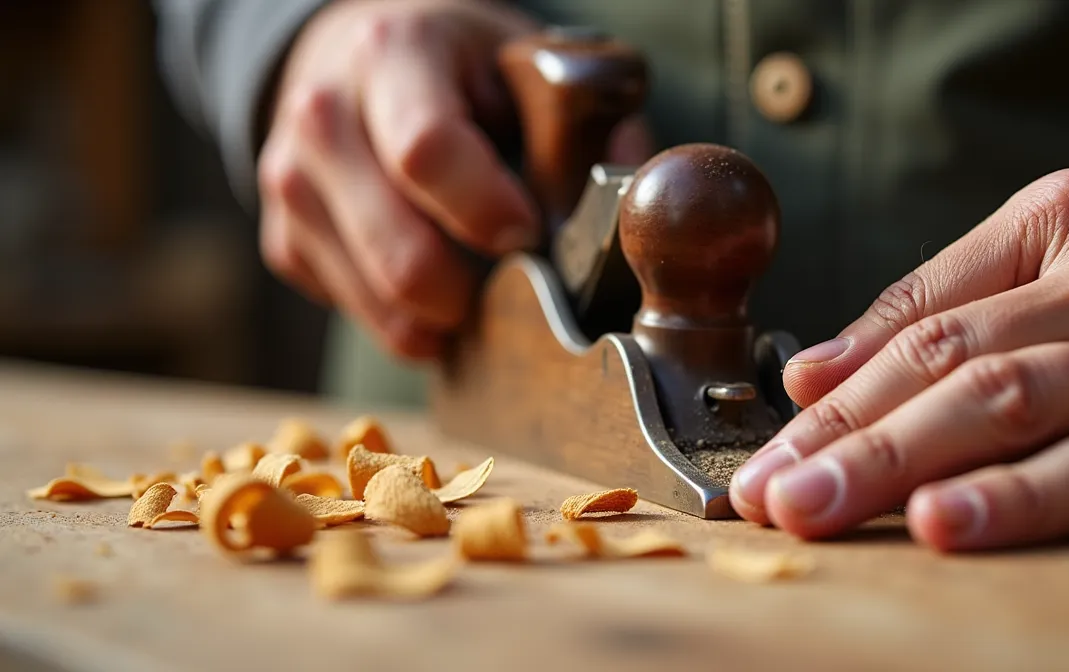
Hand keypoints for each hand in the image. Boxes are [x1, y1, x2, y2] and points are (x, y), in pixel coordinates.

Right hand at [256, 0, 648, 358]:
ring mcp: (291, 184)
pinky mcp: (283, 241)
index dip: (487, 211)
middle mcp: (322, 116)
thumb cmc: (458, 68)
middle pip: (400, 253)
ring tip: (481, 287)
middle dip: (474, 291)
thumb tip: (633, 191)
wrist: (353, 59)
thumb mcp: (523, 63)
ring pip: (377, 300)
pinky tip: (434, 279)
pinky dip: (407, 316)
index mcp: (392, 54)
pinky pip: (356, 312)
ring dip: (444, 314)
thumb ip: (583, 123)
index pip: (427, 153)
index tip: (527, 234)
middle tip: (514, 282)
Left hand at [730, 163, 1068, 550]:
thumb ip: (929, 300)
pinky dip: (1023, 501)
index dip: (835, 401)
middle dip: (853, 441)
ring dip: (912, 469)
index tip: (767, 457)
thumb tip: (813, 373)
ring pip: (1019, 413)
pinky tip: (950, 523)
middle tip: (772, 496)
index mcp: (1059, 233)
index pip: (921, 327)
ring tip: (829, 510)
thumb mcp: (1048, 237)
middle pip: (957, 371)